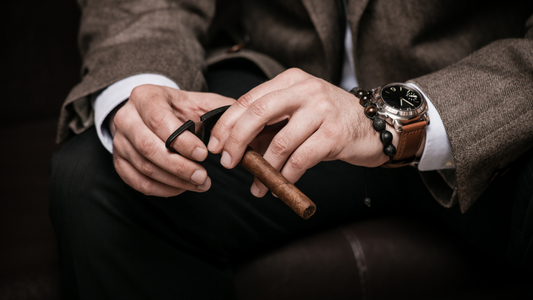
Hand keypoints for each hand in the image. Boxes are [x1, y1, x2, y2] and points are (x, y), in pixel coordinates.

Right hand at [112, 84, 234, 196]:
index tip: (204, 154)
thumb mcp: (200, 102)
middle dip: (179, 166)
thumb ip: (221, 110)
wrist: (153, 113)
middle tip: (204, 177)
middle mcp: (126, 118)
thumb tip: (244, 122)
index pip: (159, 120)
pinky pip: (138, 182)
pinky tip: (182, 187)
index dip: (182, 141)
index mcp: (145, 97)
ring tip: (200, 183)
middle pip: (148, 147)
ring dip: (175, 181)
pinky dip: (162, 189)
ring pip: (144, 167)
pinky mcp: (119, 162)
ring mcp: (120, 141)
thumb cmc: (181, 109)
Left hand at [208, 68, 398, 196]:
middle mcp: (305, 89)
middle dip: (236, 141)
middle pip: (257, 114)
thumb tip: (236, 147)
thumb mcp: (300, 111)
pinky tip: (281, 183)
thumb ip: (271, 122)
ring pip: (279, 142)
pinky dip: (286, 175)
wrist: (376, 125)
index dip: (227, 123)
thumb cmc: (331, 120)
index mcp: (291, 80)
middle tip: (227, 162)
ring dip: (264, 168)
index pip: (249, 99)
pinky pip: (300, 159)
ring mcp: (322, 110)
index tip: (215, 144)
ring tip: (258, 184)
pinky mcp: (334, 134)